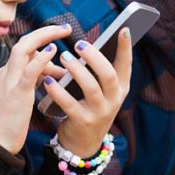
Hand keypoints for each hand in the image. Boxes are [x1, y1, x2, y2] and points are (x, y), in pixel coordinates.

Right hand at [0, 24, 70, 153]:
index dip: (42, 42)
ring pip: (23, 50)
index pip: (25, 51)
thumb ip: (33, 82)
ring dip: (44, 37)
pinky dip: (40, 58)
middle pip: (23, 43)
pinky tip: (52, 51)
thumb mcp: (21, 97)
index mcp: (8, 75)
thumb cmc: (8, 124)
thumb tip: (52, 73)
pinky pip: (29, 71)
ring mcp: (10, 82)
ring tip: (63, 33)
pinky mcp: (16, 93)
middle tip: (65, 28)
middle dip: (44, 32)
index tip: (59, 39)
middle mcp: (7, 73)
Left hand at [49, 28, 134, 157]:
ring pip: (90, 88)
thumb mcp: (101, 93)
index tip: (123, 29)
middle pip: (108, 75)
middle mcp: (114, 101)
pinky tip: (48, 80)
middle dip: (94, 57)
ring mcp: (100, 113)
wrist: (82, 144)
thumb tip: (89, 46)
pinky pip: (69, 104)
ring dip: (76, 71)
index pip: (125, 66)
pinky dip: (58, 91)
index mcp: (120, 90)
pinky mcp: (83, 122)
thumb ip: (98, 73)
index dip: (125, 48)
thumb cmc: (89, 108)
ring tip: (63, 57)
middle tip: (78, 44)